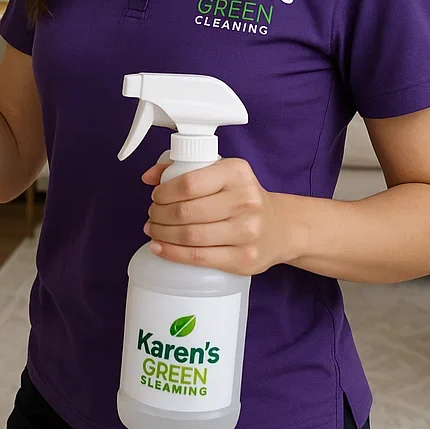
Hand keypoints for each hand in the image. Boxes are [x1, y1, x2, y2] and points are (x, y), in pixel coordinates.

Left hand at [141, 158, 299, 274]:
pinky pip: (199, 258)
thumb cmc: (243, 197)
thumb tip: (148, 176)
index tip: (156, 196)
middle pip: (186, 211)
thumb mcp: (222, 173)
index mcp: (236, 172)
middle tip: (152, 215)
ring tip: (153, 230)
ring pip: (190, 236)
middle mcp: (245, 200)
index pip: (189, 182)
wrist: (281, 226)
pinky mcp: (244, 259)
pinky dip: (173, 253)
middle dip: (159, 214)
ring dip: (162, 233)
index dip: (164, 192)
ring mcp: (246, 232)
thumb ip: (184, 168)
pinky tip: (160, 247)